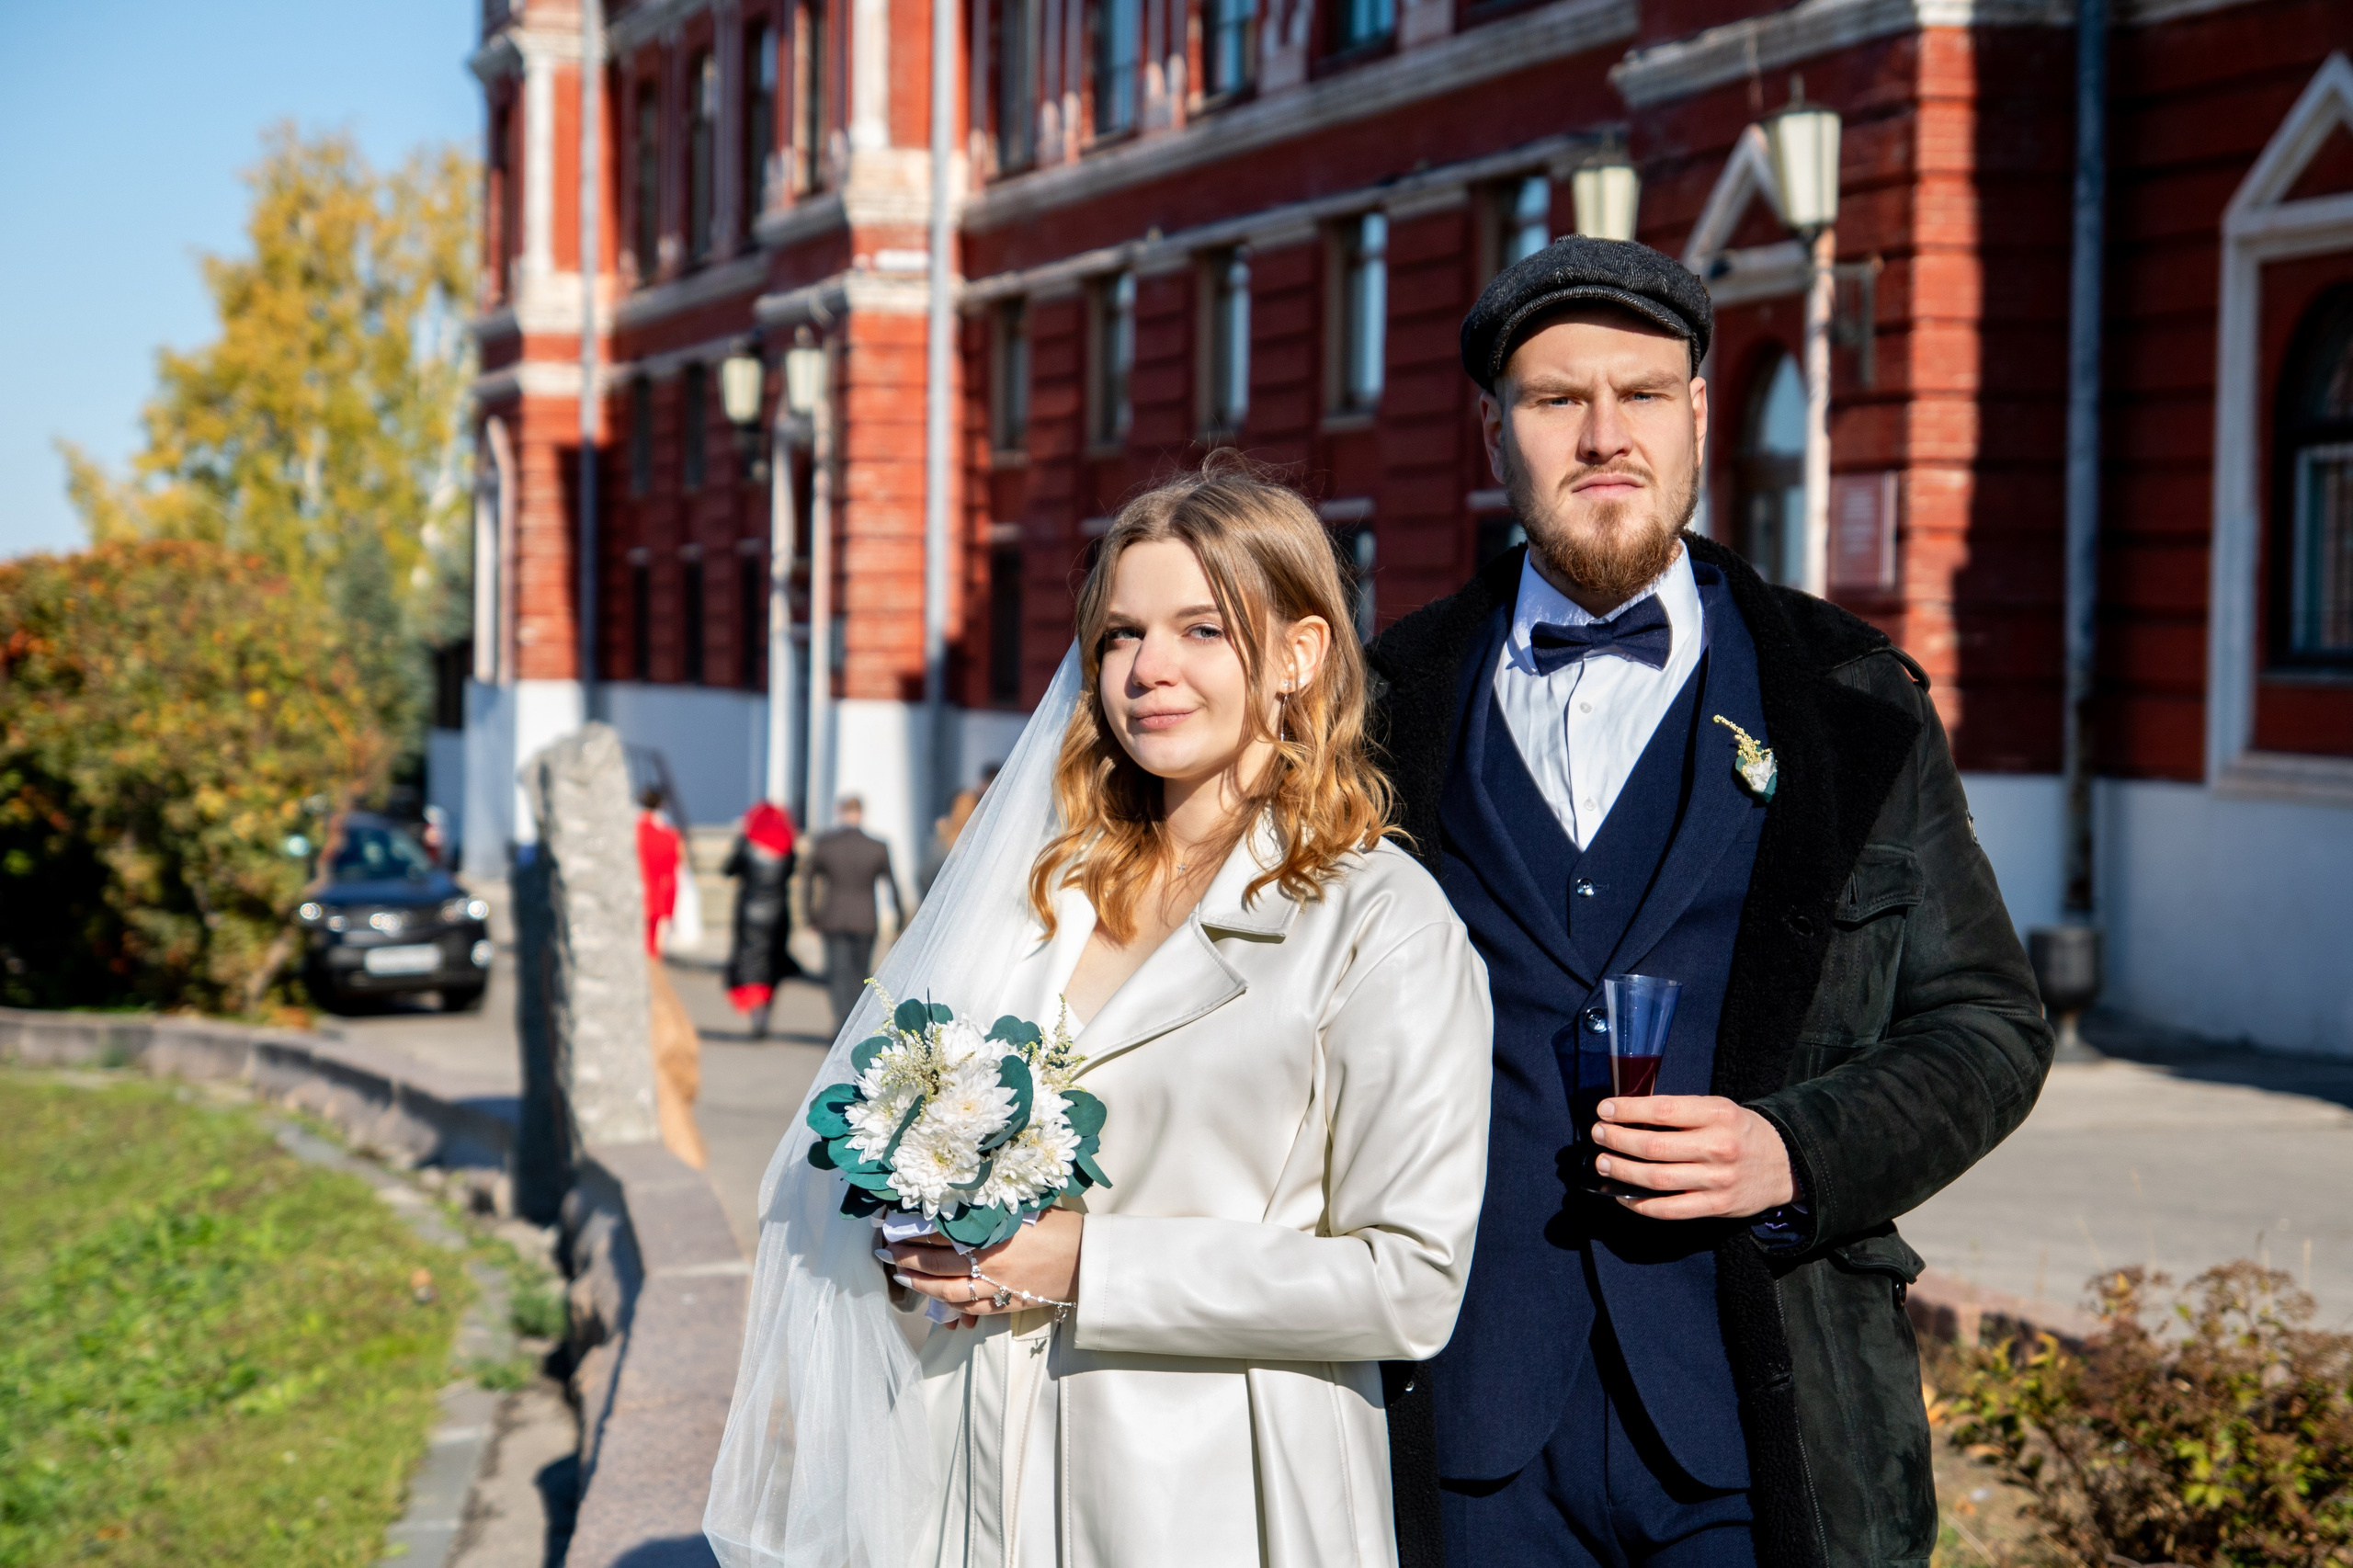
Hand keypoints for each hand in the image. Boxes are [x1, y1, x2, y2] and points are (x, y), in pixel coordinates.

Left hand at [881, 1208, 1082, 1328]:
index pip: (941, 1232)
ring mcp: (998, 1287)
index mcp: (993, 1234)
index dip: (914, 1229)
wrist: (1090, 1260)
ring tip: (900, 1276)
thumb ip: (994, 1208)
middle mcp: (990, 1262)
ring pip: (948, 1290)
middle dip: (907, 1257)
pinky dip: (951, 1306)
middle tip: (885, 1250)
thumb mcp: (1026, 1208)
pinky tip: (937, 1300)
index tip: (893, 1223)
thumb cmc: (1063, 1227)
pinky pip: (972, 1308)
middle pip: (937, 1263)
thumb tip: (964, 1203)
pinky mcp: (1008, 1304)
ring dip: (920, 1284)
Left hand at [1591, 1095, 1793, 1220]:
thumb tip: (1629, 1116)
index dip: (1628, 1110)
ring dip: (1623, 1171)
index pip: (1663, 1110)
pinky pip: (1671, 1209)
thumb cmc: (1740, 1132)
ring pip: (1658, 1179)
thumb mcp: (1718, 1109)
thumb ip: (1681, 1112)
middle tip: (1598, 1134)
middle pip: (1655, 1147)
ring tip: (1603, 1162)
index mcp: (1718, 1114)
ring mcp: (1717, 1180)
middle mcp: (1718, 1147)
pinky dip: (1641, 1205)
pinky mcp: (1717, 1207)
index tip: (1605, 1109)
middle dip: (1618, 1140)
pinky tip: (1623, 1196)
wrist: (1786, 1163)